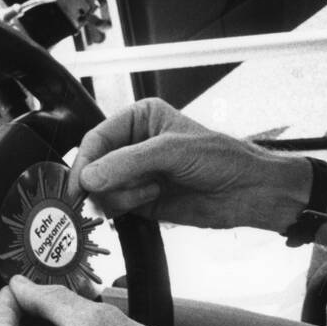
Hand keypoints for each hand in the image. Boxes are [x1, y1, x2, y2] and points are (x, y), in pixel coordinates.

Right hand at [67, 97, 307, 230]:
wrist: (247, 191)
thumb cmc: (221, 158)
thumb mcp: (173, 151)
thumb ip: (129, 162)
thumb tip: (90, 176)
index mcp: (140, 118)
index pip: (97, 137)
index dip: (85, 160)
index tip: (79, 183)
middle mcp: (134, 145)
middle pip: (93, 165)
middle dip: (100, 181)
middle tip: (106, 193)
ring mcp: (136, 174)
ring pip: (100, 189)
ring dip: (119, 194)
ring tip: (151, 189)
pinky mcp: (141, 200)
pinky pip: (114, 206)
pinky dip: (126, 207)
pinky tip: (152, 198)